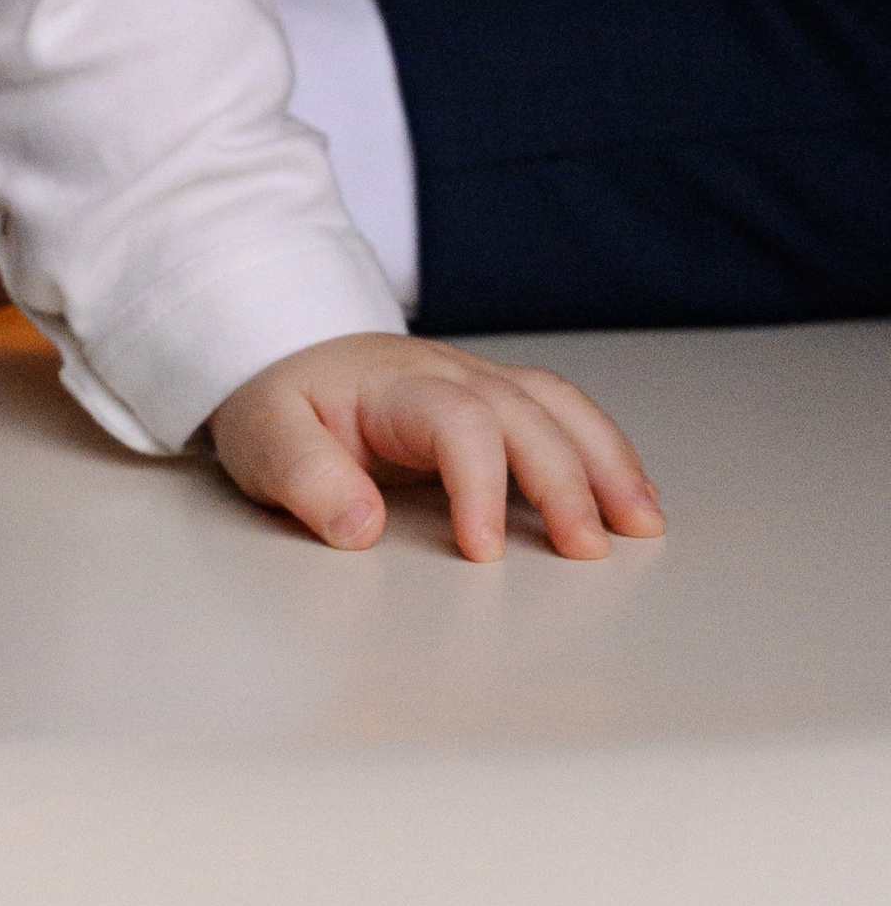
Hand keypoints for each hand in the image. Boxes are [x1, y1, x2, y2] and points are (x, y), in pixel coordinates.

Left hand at [209, 332, 664, 562]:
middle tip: (587, 552)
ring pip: (559, 407)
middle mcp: (448, 374)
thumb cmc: (277, 401)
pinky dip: (603, 454)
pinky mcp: (492, 399)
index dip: (480, 486)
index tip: (483, 553)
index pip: (459, 421)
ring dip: (606, 463)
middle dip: (566, 481)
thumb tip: (357, 526)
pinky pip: (560, 415)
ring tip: (642, 525)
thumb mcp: (263, 437)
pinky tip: (630, 499)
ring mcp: (476, 381)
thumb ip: (304, 477)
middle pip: (526, 413)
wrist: (277, 352)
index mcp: (394, 385)